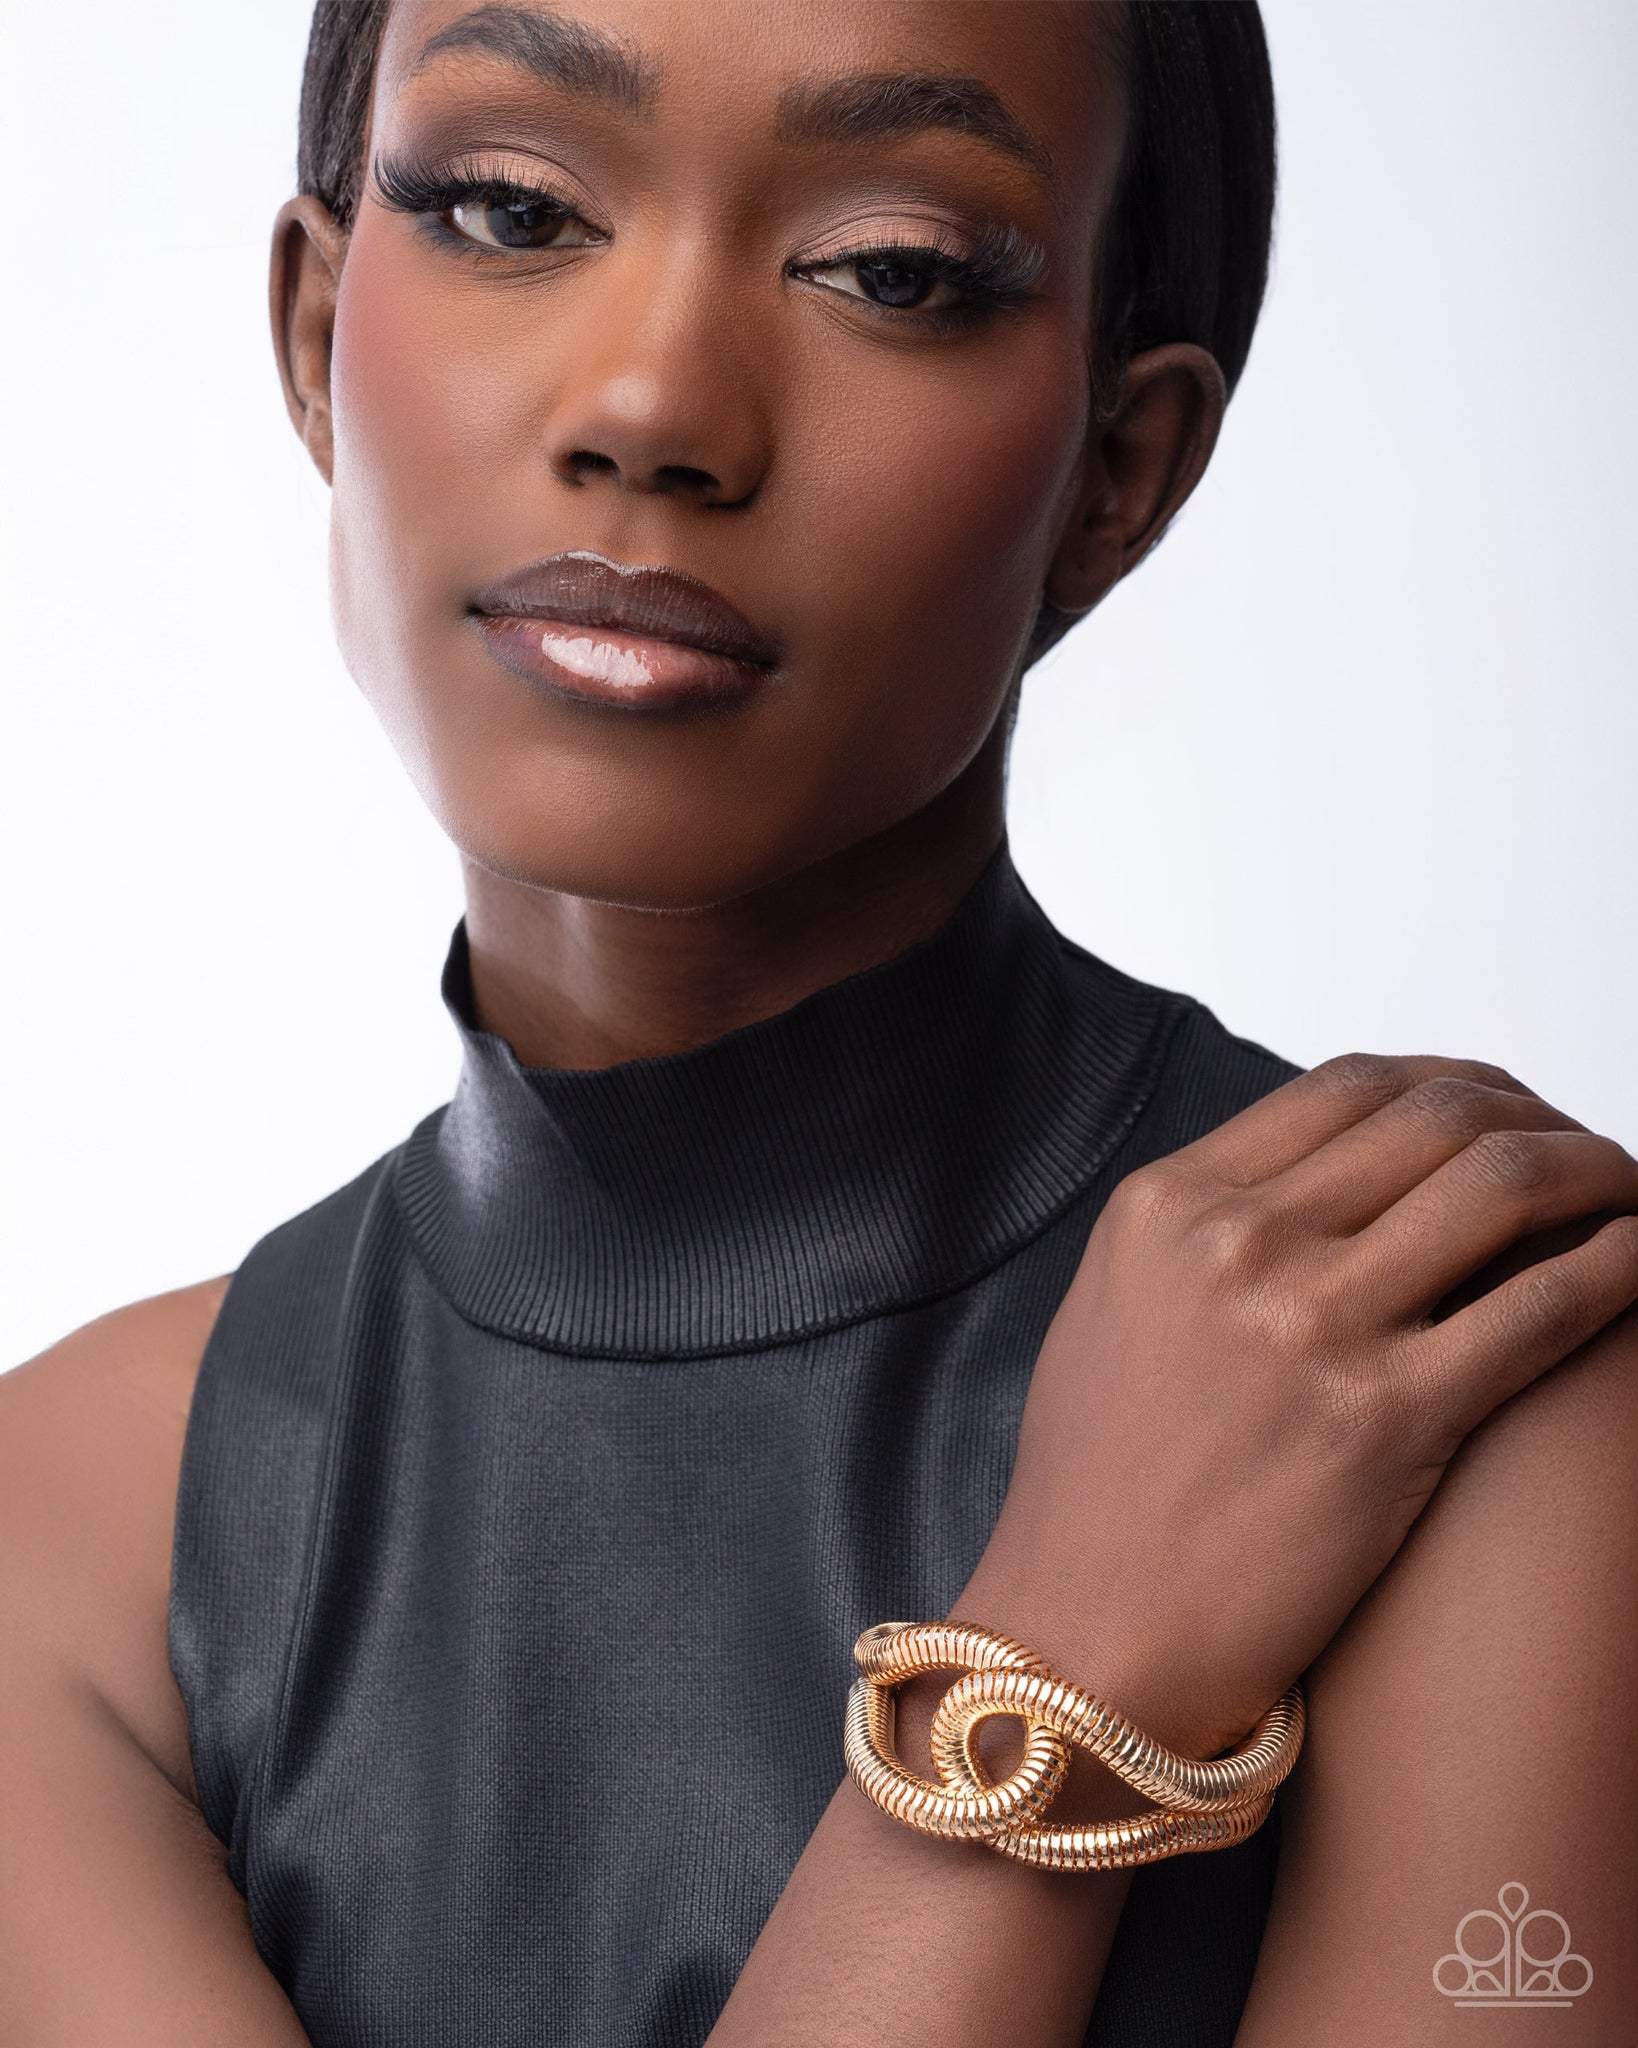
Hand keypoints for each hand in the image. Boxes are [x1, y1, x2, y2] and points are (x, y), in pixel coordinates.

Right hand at [959, 1054, 1637, 1757]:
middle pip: (1436, 1118)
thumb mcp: (1116, 1310)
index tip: (1499, 1109)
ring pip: (1501, 1186)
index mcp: (1168, 1204)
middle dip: (1535, 1116)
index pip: (1348, 1086)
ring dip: (1593, 1172)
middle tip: (1582, 1150)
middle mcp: (1238, 1242)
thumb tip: (1326, 1187)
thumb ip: (1206, 1231)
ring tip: (1626, 1192)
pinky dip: (1619, 1266)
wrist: (1084, 1636)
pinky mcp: (1386, 1421)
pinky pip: (1542, 1307)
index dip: (1451, 1082)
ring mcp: (1312, 1325)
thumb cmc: (1099, 1492)